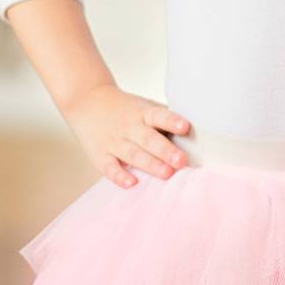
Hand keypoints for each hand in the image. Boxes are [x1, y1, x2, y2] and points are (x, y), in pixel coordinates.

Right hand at [63, 83, 191, 188]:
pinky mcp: (100, 155)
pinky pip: (110, 167)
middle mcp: (129, 127)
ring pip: (133, 154)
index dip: (172, 121)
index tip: (185, 127)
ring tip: (166, 173)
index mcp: (143, 113)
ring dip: (150, 164)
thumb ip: (165, 121)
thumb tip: (198, 135)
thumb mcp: (144, 106)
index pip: (158, 115)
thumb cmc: (126, 109)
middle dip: (165, 150)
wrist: (87, 101)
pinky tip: (132, 183)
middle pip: (149, 139)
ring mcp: (114, 141)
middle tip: (181, 161)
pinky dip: (120, 176)